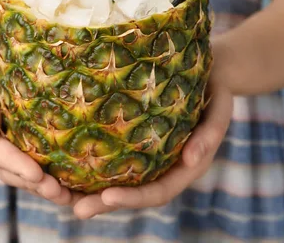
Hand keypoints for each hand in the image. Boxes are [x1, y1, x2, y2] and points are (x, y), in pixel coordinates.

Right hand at [0, 33, 73, 204]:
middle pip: (8, 169)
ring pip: (22, 172)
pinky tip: (75, 185)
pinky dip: (52, 176)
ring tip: (71, 198)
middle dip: (33, 184)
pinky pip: (36, 161)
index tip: (37, 175)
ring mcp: (7, 140)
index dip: (14, 164)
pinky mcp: (24, 138)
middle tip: (60, 195)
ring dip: (44, 188)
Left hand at [72, 69, 233, 218]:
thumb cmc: (217, 90)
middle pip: (135, 194)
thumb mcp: (221, 108)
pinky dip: (95, 168)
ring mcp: (153, 159)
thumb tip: (191, 160)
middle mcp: (167, 168)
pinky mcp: (139, 144)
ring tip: (62, 195)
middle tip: (78, 209)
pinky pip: (117, 161)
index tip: (107, 196)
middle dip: (106, 204)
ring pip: (122, 182)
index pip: (159, 191)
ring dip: (94, 192)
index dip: (134, 198)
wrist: (212, 75)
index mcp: (187, 167)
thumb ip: (211, 134)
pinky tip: (68, 166)